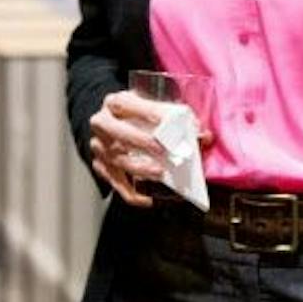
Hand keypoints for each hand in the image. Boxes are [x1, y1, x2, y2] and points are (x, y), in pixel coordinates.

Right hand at [88, 89, 173, 207]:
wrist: (110, 124)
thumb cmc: (138, 116)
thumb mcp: (151, 107)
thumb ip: (175, 117)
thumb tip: (203, 135)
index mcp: (114, 103)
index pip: (126, 103)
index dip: (148, 112)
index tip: (168, 120)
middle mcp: (102, 124)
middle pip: (119, 133)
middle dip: (142, 141)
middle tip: (164, 151)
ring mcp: (99, 148)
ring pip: (119, 161)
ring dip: (141, 169)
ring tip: (161, 174)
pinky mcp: (101, 168)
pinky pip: (119, 185)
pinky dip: (135, 195)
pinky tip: (151, 199)